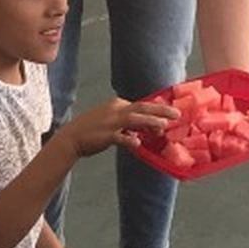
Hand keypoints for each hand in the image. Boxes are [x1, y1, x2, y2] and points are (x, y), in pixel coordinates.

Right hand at [59, 97, 177, 158]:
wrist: (71, 138)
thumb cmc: (93, 130)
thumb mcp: (112, 121)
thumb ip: (129, 123)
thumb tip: (146, 130)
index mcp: (118, 104)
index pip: (142, 105)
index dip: (158, 109)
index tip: (171, 113)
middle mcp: (115, 110)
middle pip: (142, 107)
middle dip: (161, 110)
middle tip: (177, 114)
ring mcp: (110, 122)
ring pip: (134, 119)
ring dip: (150, 122)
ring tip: (164, 126)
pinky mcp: (104, 135)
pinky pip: (119, 137)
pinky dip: (128, 139)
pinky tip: (137, 143)